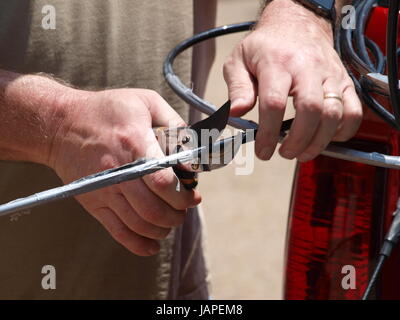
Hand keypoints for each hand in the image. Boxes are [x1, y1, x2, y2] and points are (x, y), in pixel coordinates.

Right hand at [48, 88, 200, 255]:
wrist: (61, 125)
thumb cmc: (107, 110)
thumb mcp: (145, 101)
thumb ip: (173, 122)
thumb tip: (192, 148)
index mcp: (134, 144)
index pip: (163, 182)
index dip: (183, 194)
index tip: (193, 194)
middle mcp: (118, 172)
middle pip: (154, 209)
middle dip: (177, 214)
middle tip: (185, 207)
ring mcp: (104, 190)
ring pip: (140, 224)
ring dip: (163, 228)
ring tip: (172, 220)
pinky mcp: (94, 202)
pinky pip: (118, 232)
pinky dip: (139, 244)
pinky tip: (153, 244)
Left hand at [223, 0, 361, 161]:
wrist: (298, 23)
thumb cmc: (266, 46)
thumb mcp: (239, 61)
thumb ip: (237, 88)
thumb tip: (236, 114)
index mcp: (277, 63)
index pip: (274, 103)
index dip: (268, 133)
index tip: (262, 150)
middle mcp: (307, 68)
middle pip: (310, 110)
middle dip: (297, 140)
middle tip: (284, 153)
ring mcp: (330, 75)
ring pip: (334, 114)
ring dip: (318, 142)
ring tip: (301, 152)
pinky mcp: (345, 81)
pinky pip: (354, 111)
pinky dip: (343, 131)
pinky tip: (325, 138)